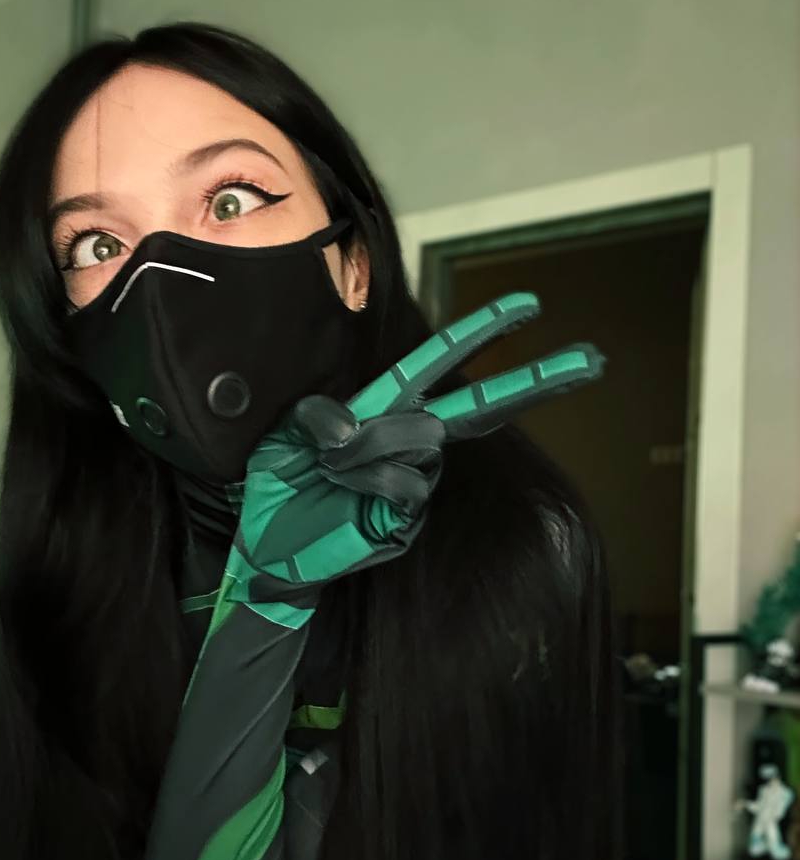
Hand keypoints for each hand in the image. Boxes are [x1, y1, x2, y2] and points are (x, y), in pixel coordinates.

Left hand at [224, 291, 605, 624]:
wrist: (266, 551)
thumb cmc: (277, 489)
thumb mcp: (282, 436)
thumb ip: (316, 416)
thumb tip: (356, 421)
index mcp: (383, 408)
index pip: (440, 363)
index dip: (482, 332)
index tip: (528, 307)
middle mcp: (408, 441)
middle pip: (481, 406)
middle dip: (535, 379)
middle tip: (592, 358)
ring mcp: (413, 483)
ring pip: (423, 440)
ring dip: (370, 448)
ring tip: (329, 467)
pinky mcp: (405, 522)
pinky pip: (406, 484)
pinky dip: (370, 480)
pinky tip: (342, 489)